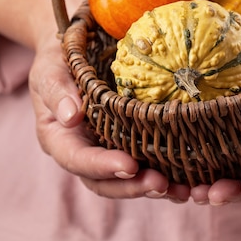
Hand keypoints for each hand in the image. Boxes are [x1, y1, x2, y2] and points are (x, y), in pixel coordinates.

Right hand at [29, 34, 190, 200]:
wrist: (74, 49)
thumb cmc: (58, 58)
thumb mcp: (50, 68)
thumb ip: (57, 91)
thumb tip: (70, 117)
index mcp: (58, 138)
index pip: (77, 159)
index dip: (102, 166)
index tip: (129, 165)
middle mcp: (82, 151)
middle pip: (104, 181)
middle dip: (132, 186)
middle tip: (161, 183)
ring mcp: (105, 149)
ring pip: (127, 180)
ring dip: (153, 187)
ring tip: (182, 191)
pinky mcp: (128, 143)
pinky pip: (145, 165)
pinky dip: (167, 176)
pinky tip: (190, 181)